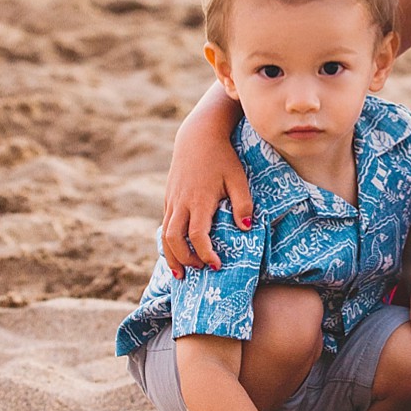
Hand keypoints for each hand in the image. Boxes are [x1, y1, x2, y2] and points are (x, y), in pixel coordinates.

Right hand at [160, 124, 252, 279]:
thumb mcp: (238, 178)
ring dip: (172, 256)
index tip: (216, 265)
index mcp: (199, 200)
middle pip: (173, 240)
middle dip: (184, 260)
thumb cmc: (222, 157)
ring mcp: (172, 201)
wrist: (198, 137)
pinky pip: (165, 225)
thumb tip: (246, 229)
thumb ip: (243, 203)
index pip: (197, 235)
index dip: (205, 254)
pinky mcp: (168, 198)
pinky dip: (169, 242)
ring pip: (165, 235)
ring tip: (181, 274)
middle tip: (200, 270)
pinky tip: (178, 251)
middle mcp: (181, 203)